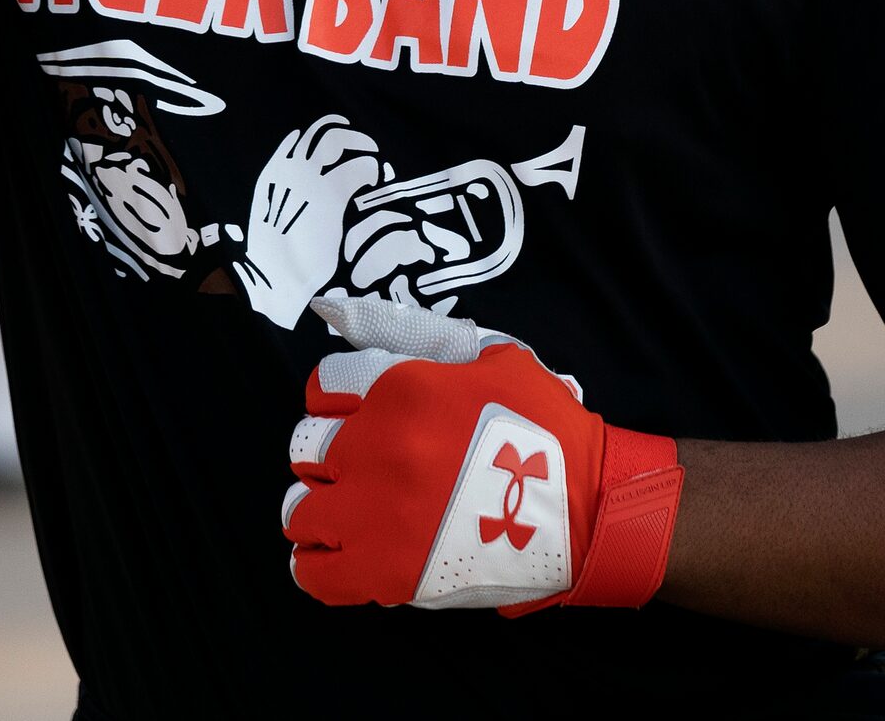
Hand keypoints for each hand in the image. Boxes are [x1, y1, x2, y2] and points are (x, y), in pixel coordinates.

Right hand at [231, 115, 380, 326]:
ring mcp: (311, 179)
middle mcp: (292, 168)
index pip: (303, 136)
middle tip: (365, 145)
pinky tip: (372, 180)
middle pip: (325, 130)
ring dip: (362, 145)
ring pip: (342, 142)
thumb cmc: (274, 248)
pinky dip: (369, 169)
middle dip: (350, 135)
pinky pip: (358, 167)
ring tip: (373, 157)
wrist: (276, 274)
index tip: (341, 140)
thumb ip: (282, 189)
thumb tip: (300, 179)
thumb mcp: (269, 211)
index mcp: (274, 171)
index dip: (326, 134)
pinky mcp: (332, 195)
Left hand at [281, 295, 683, 614]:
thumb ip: (416, 333)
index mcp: (399, 389)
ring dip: (319, 508)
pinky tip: (341, 555)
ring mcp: (373, 513)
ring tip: (350, 514)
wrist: (586, 509)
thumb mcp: (490, 355)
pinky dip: (319, 564)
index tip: (356, 417)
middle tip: (359, 468)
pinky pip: (314, 572)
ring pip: (298, 509)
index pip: (322, 387)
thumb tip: (337, 312)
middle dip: (326, 455)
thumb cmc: (542, 427)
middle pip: (303, 448)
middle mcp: (375, 447)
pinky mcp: (382, 571)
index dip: (337, 401)